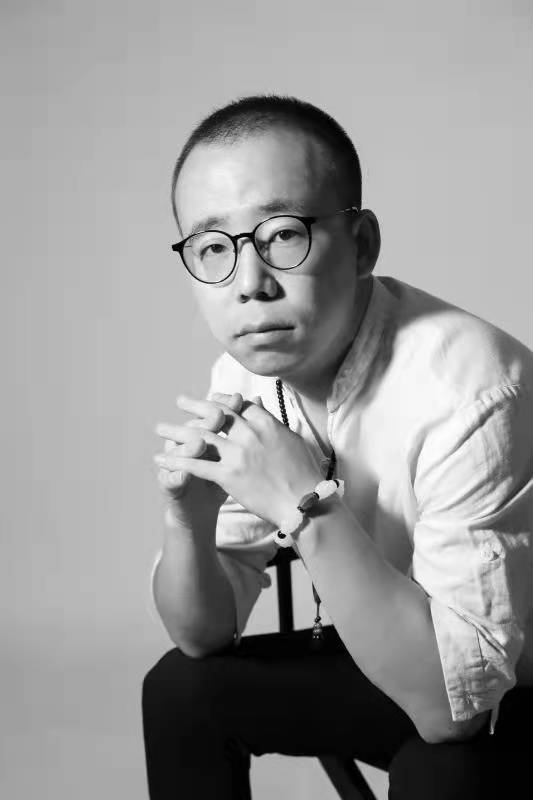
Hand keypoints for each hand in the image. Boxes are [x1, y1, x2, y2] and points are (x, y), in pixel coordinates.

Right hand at [154, 392, 243, 530]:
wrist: (200, 509)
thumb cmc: (223, 477)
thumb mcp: (235, 453)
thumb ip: (242, 428)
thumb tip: (257, 397)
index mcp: (202, 434)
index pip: (211, 414)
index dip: (225, 406)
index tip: (239, 399)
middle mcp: (186, 444)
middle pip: (193, 427)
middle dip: (206, 422)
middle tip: (218, 417)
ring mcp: (175, 464)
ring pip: (178, 450)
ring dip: (188, 447)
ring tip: (199, 445)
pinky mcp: (169, 485)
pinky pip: (170, 479)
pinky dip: (175, 477)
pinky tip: (182, 476)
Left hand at [154, 393, 323, 527]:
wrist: (304, 502)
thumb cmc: (304, 474)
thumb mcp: (291, 439)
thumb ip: (271, 420)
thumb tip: (259, 401)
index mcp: (266, 424)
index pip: (239, 404)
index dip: (223, 399)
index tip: (211, 398)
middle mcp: (250, 434)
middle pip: (216, 414)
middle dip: (195, 406)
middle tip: (180, 401)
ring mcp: (238, 454)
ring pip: (200, 436)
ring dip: (177, 431)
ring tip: (160, 428)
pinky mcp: (229, 476)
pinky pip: (196, 465)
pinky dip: (176, 460)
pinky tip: (161, 458)